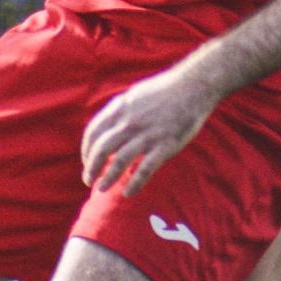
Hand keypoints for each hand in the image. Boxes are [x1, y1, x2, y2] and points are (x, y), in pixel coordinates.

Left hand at [81, 62, 225, 197]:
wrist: (194, 87)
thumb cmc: (164, 91)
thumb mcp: (135, 95)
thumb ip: (120, 111)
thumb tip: (107, 128)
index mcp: (120, 107)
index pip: (94, 132)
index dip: (86, 150)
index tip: (87, 161)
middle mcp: (130, 121)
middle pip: (102, 149)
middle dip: (91, 167)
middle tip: (88, 180)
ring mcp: (148, 134)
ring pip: (120, 161)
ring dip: (108, 177)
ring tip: (102, 189)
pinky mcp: (165, 146)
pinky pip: (145, 170)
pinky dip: (134, 184)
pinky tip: (128, 193)